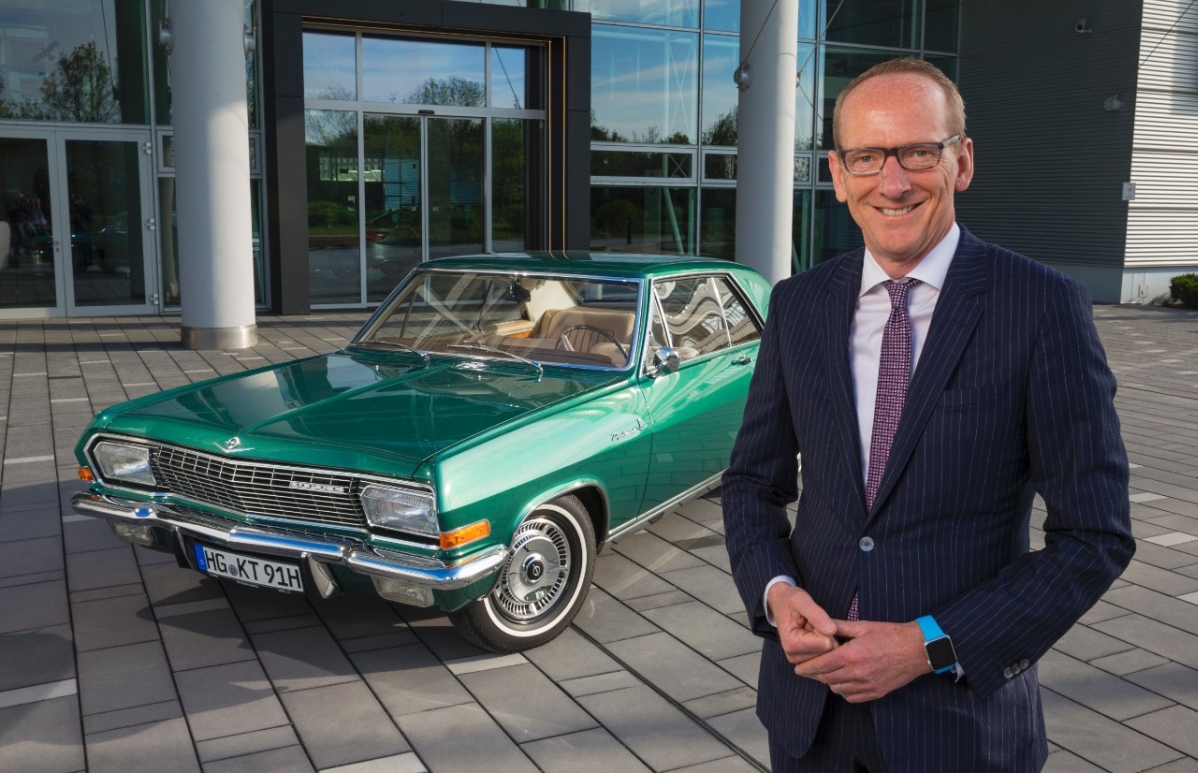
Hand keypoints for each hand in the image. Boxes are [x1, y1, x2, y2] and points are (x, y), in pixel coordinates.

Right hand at [767, 584, 838, 665]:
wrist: (780, 602)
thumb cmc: (790, 600)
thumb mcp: (802, 600)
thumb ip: (816, 614)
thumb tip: (832, 631)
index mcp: (792, 644)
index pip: (826, 643)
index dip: (826, 628)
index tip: (816, 617)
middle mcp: (794, 656)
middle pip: (828, 651)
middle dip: (828, 635)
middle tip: (816, 621)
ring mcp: (800, 661)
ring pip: (829, 654)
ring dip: (827, 638)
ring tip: (814, 627)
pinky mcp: (805, 661)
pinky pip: (826, 655)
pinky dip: (826, 643)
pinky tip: (816, 634)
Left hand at [794, 619, 929, 701]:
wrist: (917, 650)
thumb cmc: (890, 635)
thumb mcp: (862, 626)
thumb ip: (840, 627)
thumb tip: (821, 624)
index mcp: (851, 655)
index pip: (820, 665)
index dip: (806, 667)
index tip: (797, 668)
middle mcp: (856, 673)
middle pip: (826, 678)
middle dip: (814, 674)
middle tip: (807, 669)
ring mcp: (866, 685)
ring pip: (837, 689)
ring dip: (829, 681)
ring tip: (827, 672)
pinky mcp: (875, 693)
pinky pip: (851, 697)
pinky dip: (844, 691)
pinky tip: (844, 681)